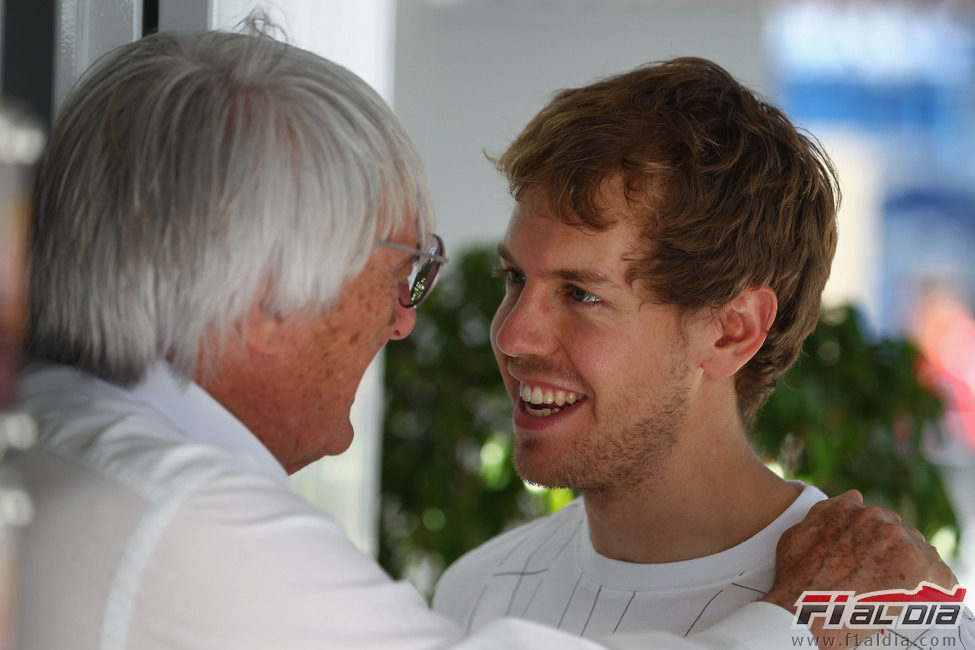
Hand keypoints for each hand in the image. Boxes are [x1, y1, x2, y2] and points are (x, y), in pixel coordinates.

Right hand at [763, 490, 955, 647]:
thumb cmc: (797, 577)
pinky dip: (936, 590)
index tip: (871, 564)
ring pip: (924, 554)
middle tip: (881, 581)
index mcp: (858, 511)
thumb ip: (829, 510)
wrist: (805, 610)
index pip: (884, 522)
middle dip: (897, 556)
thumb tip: (855, 495)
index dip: (878, 545)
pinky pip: (944, 578)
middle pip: (905, 536)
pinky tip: (916, 601)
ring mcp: (903, 544)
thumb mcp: (800, 532)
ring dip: (916, 571)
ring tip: (895, 593)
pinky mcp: (921, 570)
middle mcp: (882, 521)